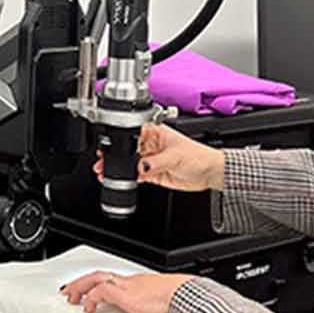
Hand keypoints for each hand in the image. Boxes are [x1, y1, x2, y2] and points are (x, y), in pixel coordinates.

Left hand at [60, 271, 195, 312]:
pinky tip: (87, 307)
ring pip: (95, 279)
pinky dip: (91, 298)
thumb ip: (154, 311)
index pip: (112, 279)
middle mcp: (129, 282)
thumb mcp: (162, 306)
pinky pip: (100, 292)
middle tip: (70, 291)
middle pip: (99, 276)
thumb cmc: (178, 302)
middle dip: (82, 282)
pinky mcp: (123, 294)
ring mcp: (126, 287)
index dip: (97, 283)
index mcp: (137, 284)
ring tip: (71, 297)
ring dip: (80, 287)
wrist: (183, 297)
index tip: (89, 291)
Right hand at [91, 125, 223, 191]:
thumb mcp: (175, 156)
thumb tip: (139, 167)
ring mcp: (152, 159)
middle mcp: (152, 145)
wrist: (210, 173)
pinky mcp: (154, 173)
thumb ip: (154, 162)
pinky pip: (137, 175)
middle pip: (127, 149)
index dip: (119, 139)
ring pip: (130, 163)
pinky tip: (122, 180)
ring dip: (119, 169)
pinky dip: (129, 178)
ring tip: (106, 173)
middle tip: (102, 163)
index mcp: (156, 132)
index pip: (132, 132)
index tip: (108, 147)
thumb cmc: (200, 156)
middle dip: (115, 156)